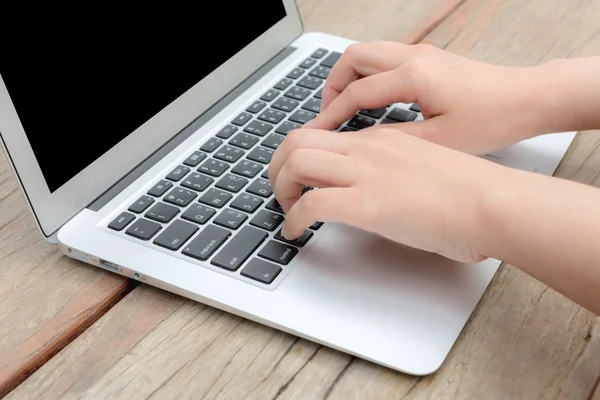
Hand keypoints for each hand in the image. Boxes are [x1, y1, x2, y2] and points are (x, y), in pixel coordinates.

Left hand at [268, 127, 513, 262]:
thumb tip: (382, 196)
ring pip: (297, 163)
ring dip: (281, 188)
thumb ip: (396, 176)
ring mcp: (366, 173)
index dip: (303, 155)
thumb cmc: (471, 193)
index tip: (299, 175)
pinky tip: (295, 233)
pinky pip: (310, 205)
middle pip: (298, 140)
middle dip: (278, 165)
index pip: (325, 135)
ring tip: (285, 209)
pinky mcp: (367, 204)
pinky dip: (293, 219)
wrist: (493, 203)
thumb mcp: (424, 172)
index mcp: (383, 139)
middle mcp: (368, 149)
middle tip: (279, 188)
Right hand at [304, 41, 559, 154]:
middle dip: (332, 86)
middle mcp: (414, 57)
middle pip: (353, 58)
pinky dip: (368, 74)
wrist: (528, 99)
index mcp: (413, 76)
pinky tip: (371, 99)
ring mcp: (422, 54)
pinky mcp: (430, 59)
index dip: (330, 116)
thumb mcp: (439, 140)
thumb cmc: (493, 119)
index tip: (315, 135)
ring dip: (349, 77)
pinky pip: (385, 58)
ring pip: (368, 53)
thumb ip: (394, 139)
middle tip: (326, 115)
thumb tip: (360, 143)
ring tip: (343, 107)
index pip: (355, 93)